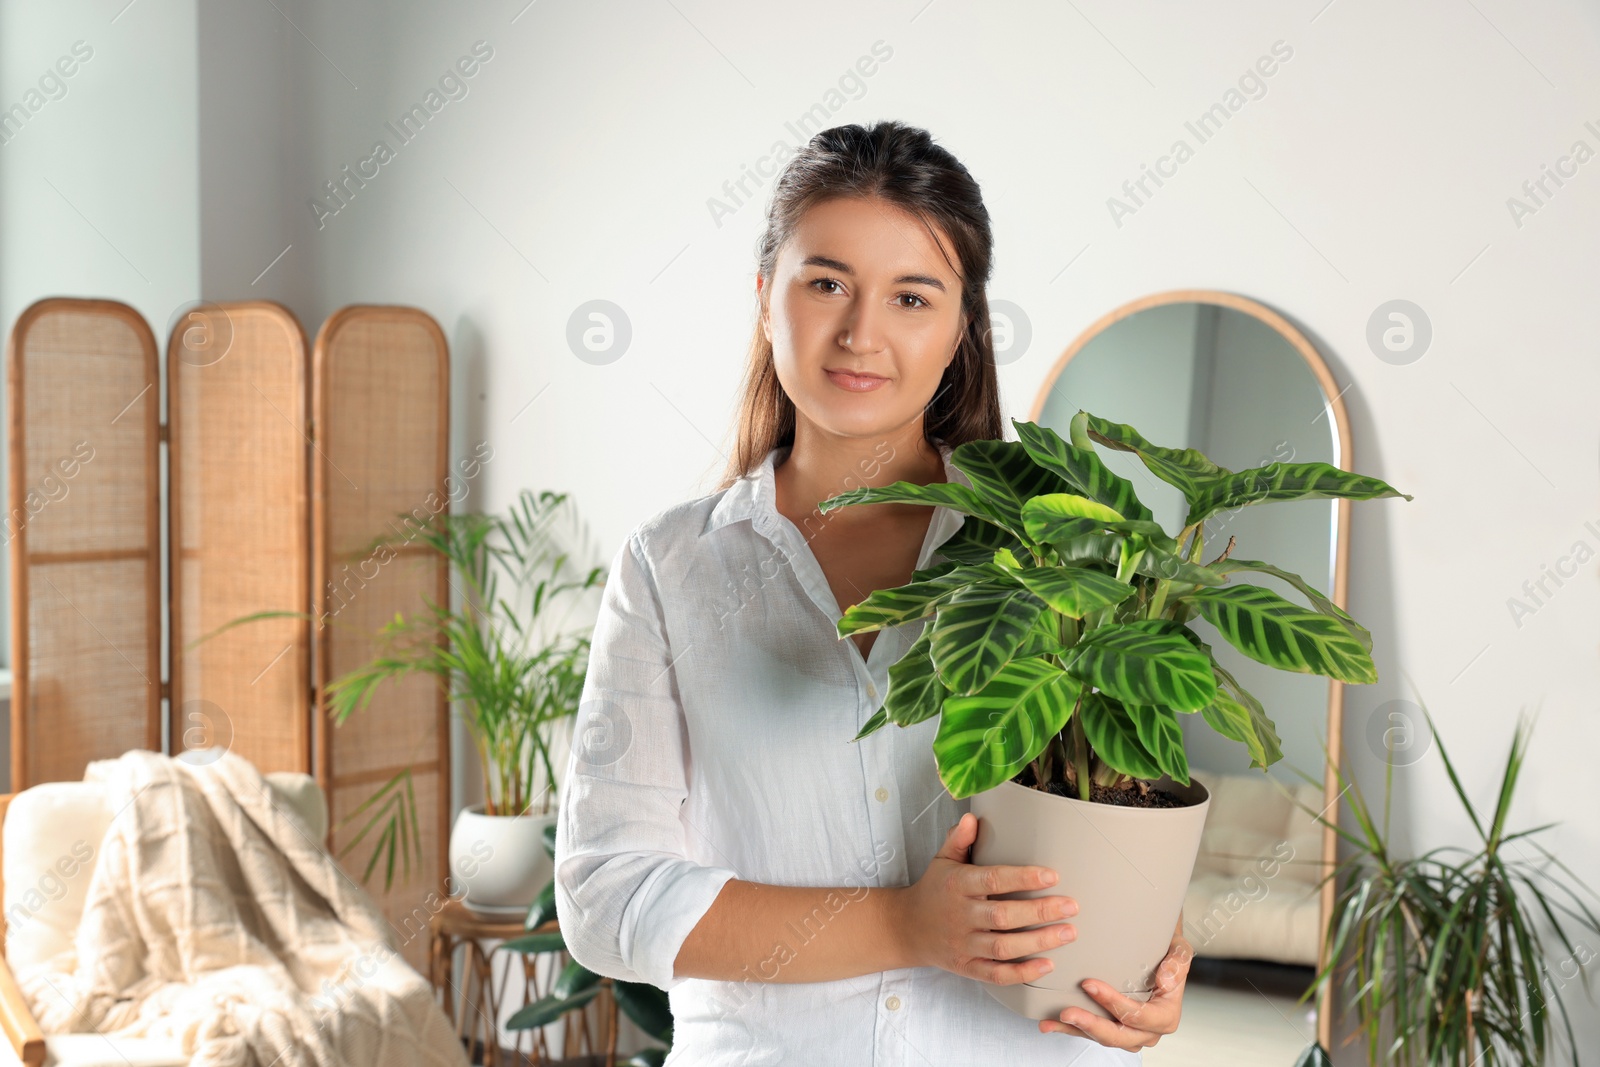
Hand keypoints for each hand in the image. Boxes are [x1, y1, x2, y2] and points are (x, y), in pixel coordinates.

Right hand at [893, 812, 1076, 984]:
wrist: (907, 928)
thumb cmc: (934, 889)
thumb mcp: (942, 860)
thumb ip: (958, 839)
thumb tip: (971, 818)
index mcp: (956, 885)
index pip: (993, 880)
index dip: (1023, 878)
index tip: (1053, 875)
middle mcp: (960, 916)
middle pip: (1003, 917)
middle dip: (1040, 912)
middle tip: (1071, 906)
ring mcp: (963, 944)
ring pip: (1003, 948)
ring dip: (1039, 942)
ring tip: (1068, 933)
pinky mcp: (967, 967)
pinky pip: (997, 975)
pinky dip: (1023, 974)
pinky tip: (1047, 965)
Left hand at [1040, 925, 1193, 1048]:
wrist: (1159, 955)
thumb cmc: (1168, 954)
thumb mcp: (1179, 951)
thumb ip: (1178, 963)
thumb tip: (1166, 981)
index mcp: (1165, 1016)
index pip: (1138, 1016)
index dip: (1114, 1004)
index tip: (1090, 985)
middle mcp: (1148, 1030)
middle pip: (1119, 1035)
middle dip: (1091, 1025)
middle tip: (1068, 1011)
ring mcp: (1129, 1033)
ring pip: (1102, 1038)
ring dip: (1075, 1030)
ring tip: (1052, 1021)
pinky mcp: (1112, 1029)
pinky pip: (1090, 1033)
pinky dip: (1069, 1029)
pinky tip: (1050, 1023)